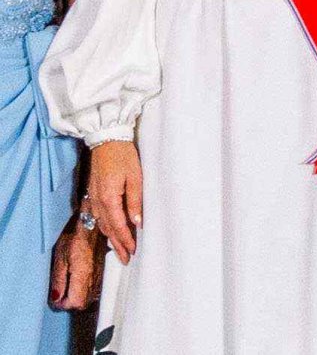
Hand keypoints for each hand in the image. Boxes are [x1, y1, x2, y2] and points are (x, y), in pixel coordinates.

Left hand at [48, 216, 104, 309]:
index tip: (55, 299)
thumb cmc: (74, 237)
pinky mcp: (101, 270)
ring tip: (66, 288)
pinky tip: (76, 282)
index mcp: (83, 275)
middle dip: (70, 303)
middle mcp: (94, 277)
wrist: (91, 223)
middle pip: (84, 303)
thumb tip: (56, 298)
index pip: (76, 303)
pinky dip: (84, 290)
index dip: (63, 305)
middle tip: (59, 295)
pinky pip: (94, 288)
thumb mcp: (60, 258)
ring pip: (90, 297)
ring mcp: (100, 274)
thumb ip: (58, 280)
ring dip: (77, 297)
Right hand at [89, 141, 141, 263]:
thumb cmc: (123, 156)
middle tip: (126, 260)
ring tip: (120, 250)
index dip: (126, 240)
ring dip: (111, 238)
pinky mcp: (94, 194)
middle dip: (118, 245)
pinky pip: (99, 216)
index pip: (118, 226)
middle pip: (108, 229)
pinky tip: (110, 231)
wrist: (106, 140)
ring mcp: (94, 198)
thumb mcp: (135, 177)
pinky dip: (105, 227)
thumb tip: (137, 222)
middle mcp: (98, 202)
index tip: (133, 252)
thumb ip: (135, 201)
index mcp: (109, 198)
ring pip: (102, 224)